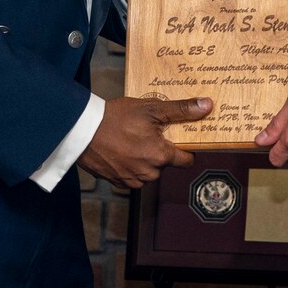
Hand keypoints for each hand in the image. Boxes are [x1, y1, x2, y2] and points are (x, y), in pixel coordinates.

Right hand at [78, 95, 211, 190]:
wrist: (80, 130)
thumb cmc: (116, 117)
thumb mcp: (151, 108)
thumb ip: (180, 110)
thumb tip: (207, 105)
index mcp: (160, 156)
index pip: (187, 160)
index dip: (186, 148)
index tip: (179, 137)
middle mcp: (149, 173)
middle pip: (166, 164)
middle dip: (161, 151)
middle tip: (149, 132)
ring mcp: (131, 180)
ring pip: (149, 171)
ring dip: (145, 159)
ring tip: (133, 139)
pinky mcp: (116, 182)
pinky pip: (132, 176)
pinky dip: (130, 165)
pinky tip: (121, 149)